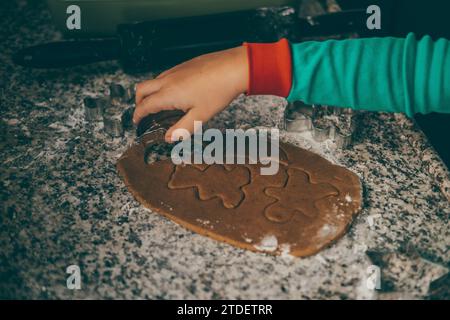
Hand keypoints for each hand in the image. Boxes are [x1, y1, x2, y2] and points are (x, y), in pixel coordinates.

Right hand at [133, 46, 248, 142]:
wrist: (233, 67)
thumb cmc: (219, 90)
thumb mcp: (200, 116)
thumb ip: (182, 129)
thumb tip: (169, 138)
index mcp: (168, 94)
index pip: (145, 106)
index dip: (138, 115)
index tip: (136, 121)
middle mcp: (168, 80)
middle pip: (142, 89)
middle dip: (138, 102)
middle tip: (142, 112)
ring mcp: (175, 70)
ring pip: (153, 80)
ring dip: (150, 92)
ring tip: (159, 104)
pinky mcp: (184, 65)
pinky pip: (165, 75)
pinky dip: (162, 85)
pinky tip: (176, 92)